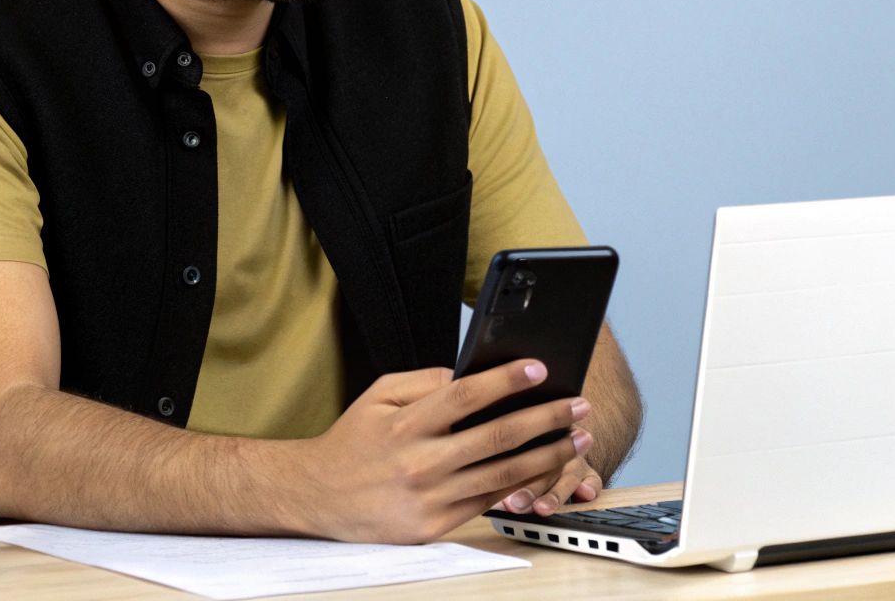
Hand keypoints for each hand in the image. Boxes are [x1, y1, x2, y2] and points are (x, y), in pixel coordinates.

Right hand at [287, 359, 591, 543]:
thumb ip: (424, 381)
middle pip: (497, 437)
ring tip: (576, 439)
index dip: (505, 380)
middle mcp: (421, 461)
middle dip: (546, 418)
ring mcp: (430, 498)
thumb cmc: (353, 442)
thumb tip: (468, 374)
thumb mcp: (378, 395)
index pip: (466, 396)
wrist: (317, 497)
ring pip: (503, 474)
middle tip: (577, 405)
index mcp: (406, 424)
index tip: (538, 367)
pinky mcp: (434, 526)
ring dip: (547, 455)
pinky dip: (521, 487)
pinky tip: (546, 471)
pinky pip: (488, 503)